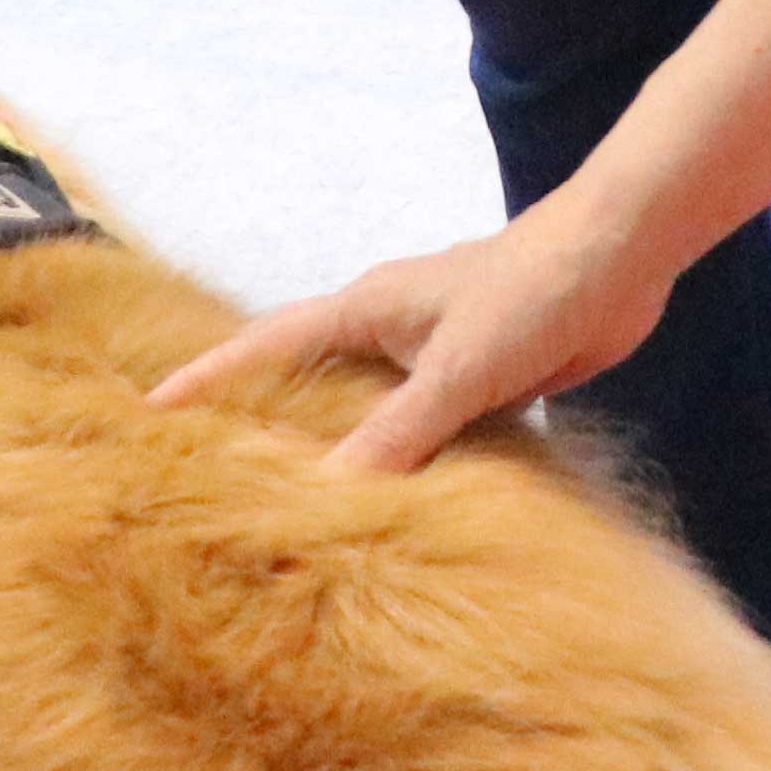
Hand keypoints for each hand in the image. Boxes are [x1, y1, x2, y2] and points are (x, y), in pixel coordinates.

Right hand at [148, 200, 673, 475]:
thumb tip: (326, 495)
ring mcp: (434, 354)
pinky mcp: (480, 379)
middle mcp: (389, 329)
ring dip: (343, 454)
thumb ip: (397, 431)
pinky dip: (409, 465)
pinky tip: (402, 511)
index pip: (266, 347)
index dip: (209, 379)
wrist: (622, 256)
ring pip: (370, 412)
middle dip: (265, 425)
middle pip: (309, 383)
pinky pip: (426, 429)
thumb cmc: (534, 291)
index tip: (148, 411)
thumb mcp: (458, 368)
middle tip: (214, 481)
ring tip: (299, 514)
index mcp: (366, 309)